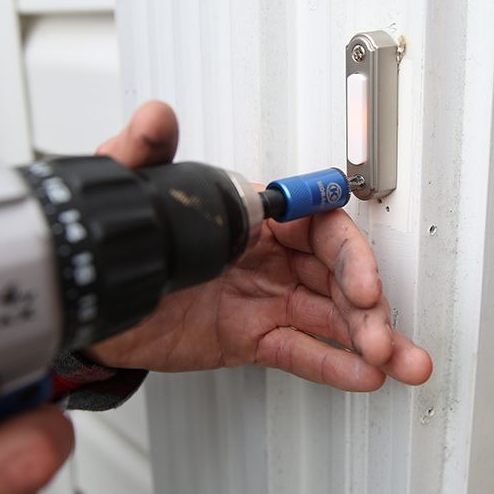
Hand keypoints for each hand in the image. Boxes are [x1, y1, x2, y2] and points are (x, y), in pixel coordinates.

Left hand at [89, 102, 431, 390]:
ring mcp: (267, 299)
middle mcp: (271, 257)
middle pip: (337, 276)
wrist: (93, 302)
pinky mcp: (255, 337)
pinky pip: (301, 350)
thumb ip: (144, 154)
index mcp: (256, 217)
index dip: (348, 254)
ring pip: (330, 318)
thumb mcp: (131, 193)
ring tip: (400, 363)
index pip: (319, 226)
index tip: (364, 279)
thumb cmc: (124, 240)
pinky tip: (363, 375)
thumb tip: (157, 117)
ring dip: (368, 340)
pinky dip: (332, 363)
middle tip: (379, 332)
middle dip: (366, 306)